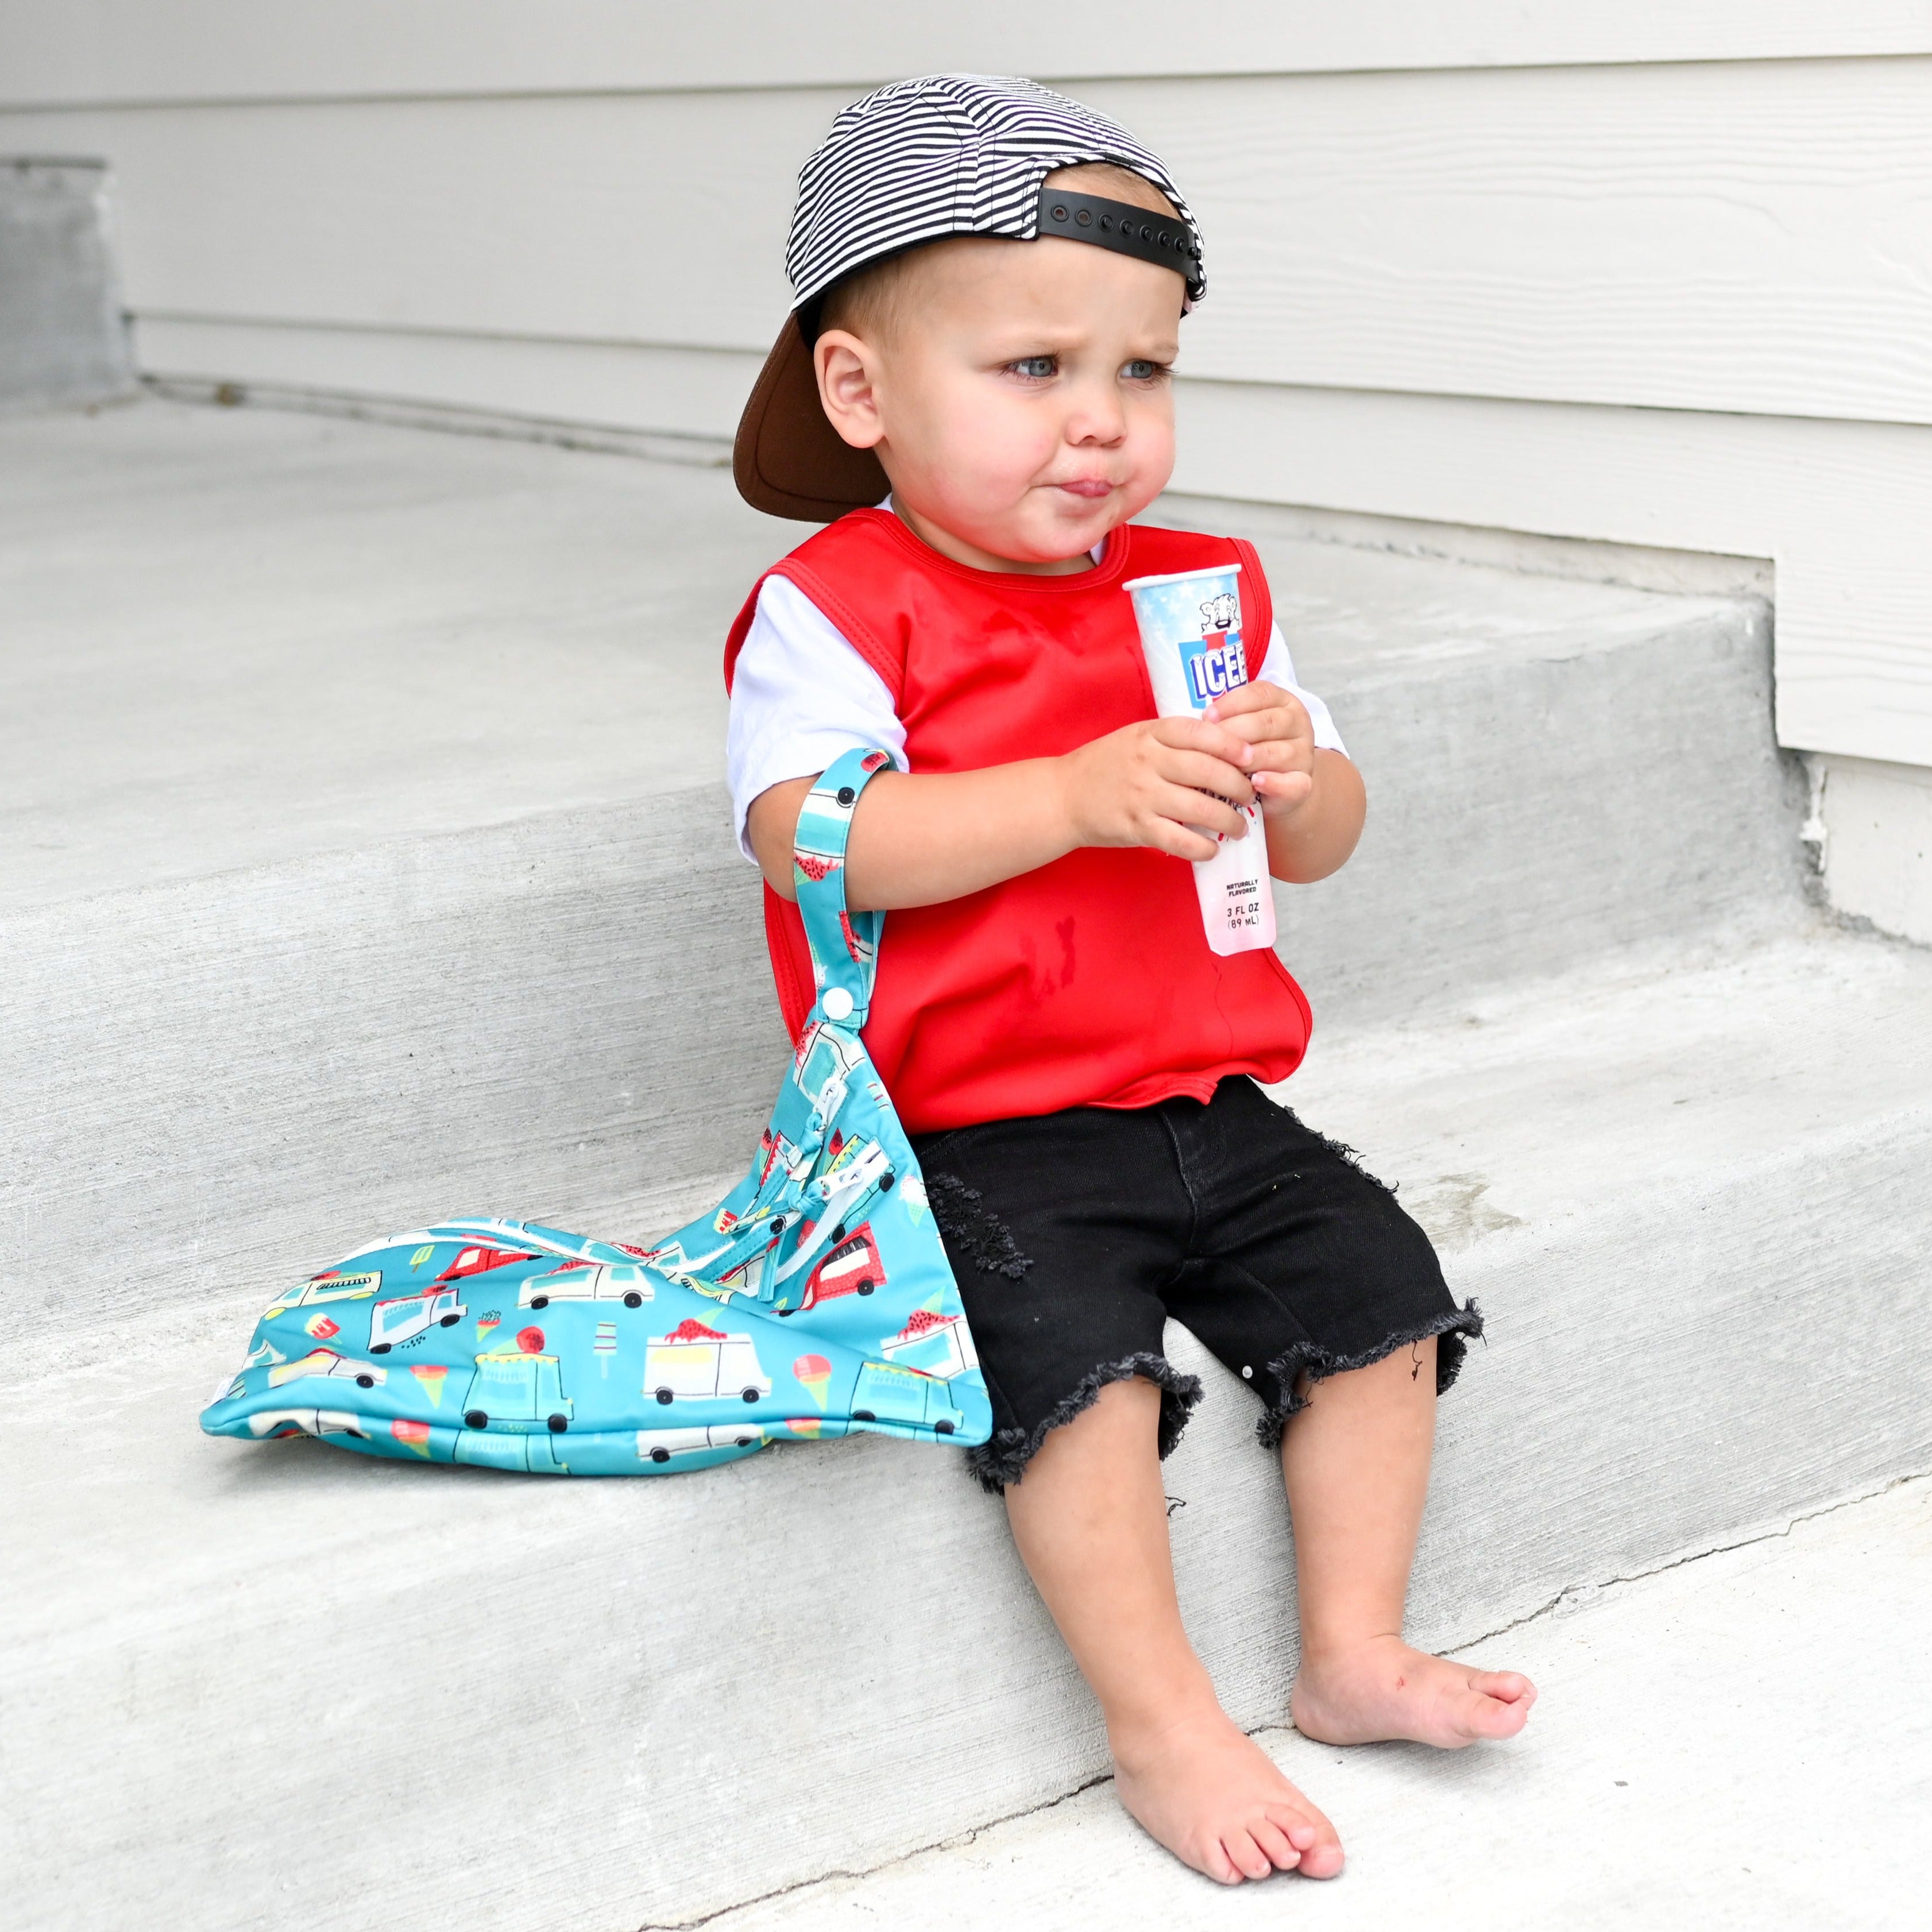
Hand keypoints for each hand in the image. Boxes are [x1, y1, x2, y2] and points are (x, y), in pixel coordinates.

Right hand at [1057, 716, 1255, 862]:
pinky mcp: (1136, 827)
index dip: (1232, 744)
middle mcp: (1147, 762)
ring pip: (1199, 807)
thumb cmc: (1105, 765)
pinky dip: (1202, 847)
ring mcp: (1142, 795)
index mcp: (1150, 734)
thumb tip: (1223, 746)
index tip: (1252, 756)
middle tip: (1250, 795)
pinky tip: (1212, 848)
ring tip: (1240, 826)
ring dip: (1228, 820)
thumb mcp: (1135, 737)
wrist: (1063, 797)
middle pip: (1207, 770)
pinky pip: (1179, 839)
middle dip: (1238, 785)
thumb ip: (1173, 739)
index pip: (1200, 733)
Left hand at [1203, 681, 1316, 817]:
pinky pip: (1292, 783)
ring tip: (1222, 767)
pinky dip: (1273, 783)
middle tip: (1207, 746)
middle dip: (1233, 734)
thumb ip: (1226, 719)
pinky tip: (1255, 783)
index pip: (1259, 694)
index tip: (1206, 716)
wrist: (1276, 788)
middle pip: (1266, 723)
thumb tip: (1192, 719)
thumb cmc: (1249, 751)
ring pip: (1276, 752)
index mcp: (1282, 701)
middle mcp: (1298, 723)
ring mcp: (1304, 753)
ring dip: (1247, 760)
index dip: (1231, 704)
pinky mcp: (1305, 783)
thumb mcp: (1240, 729)